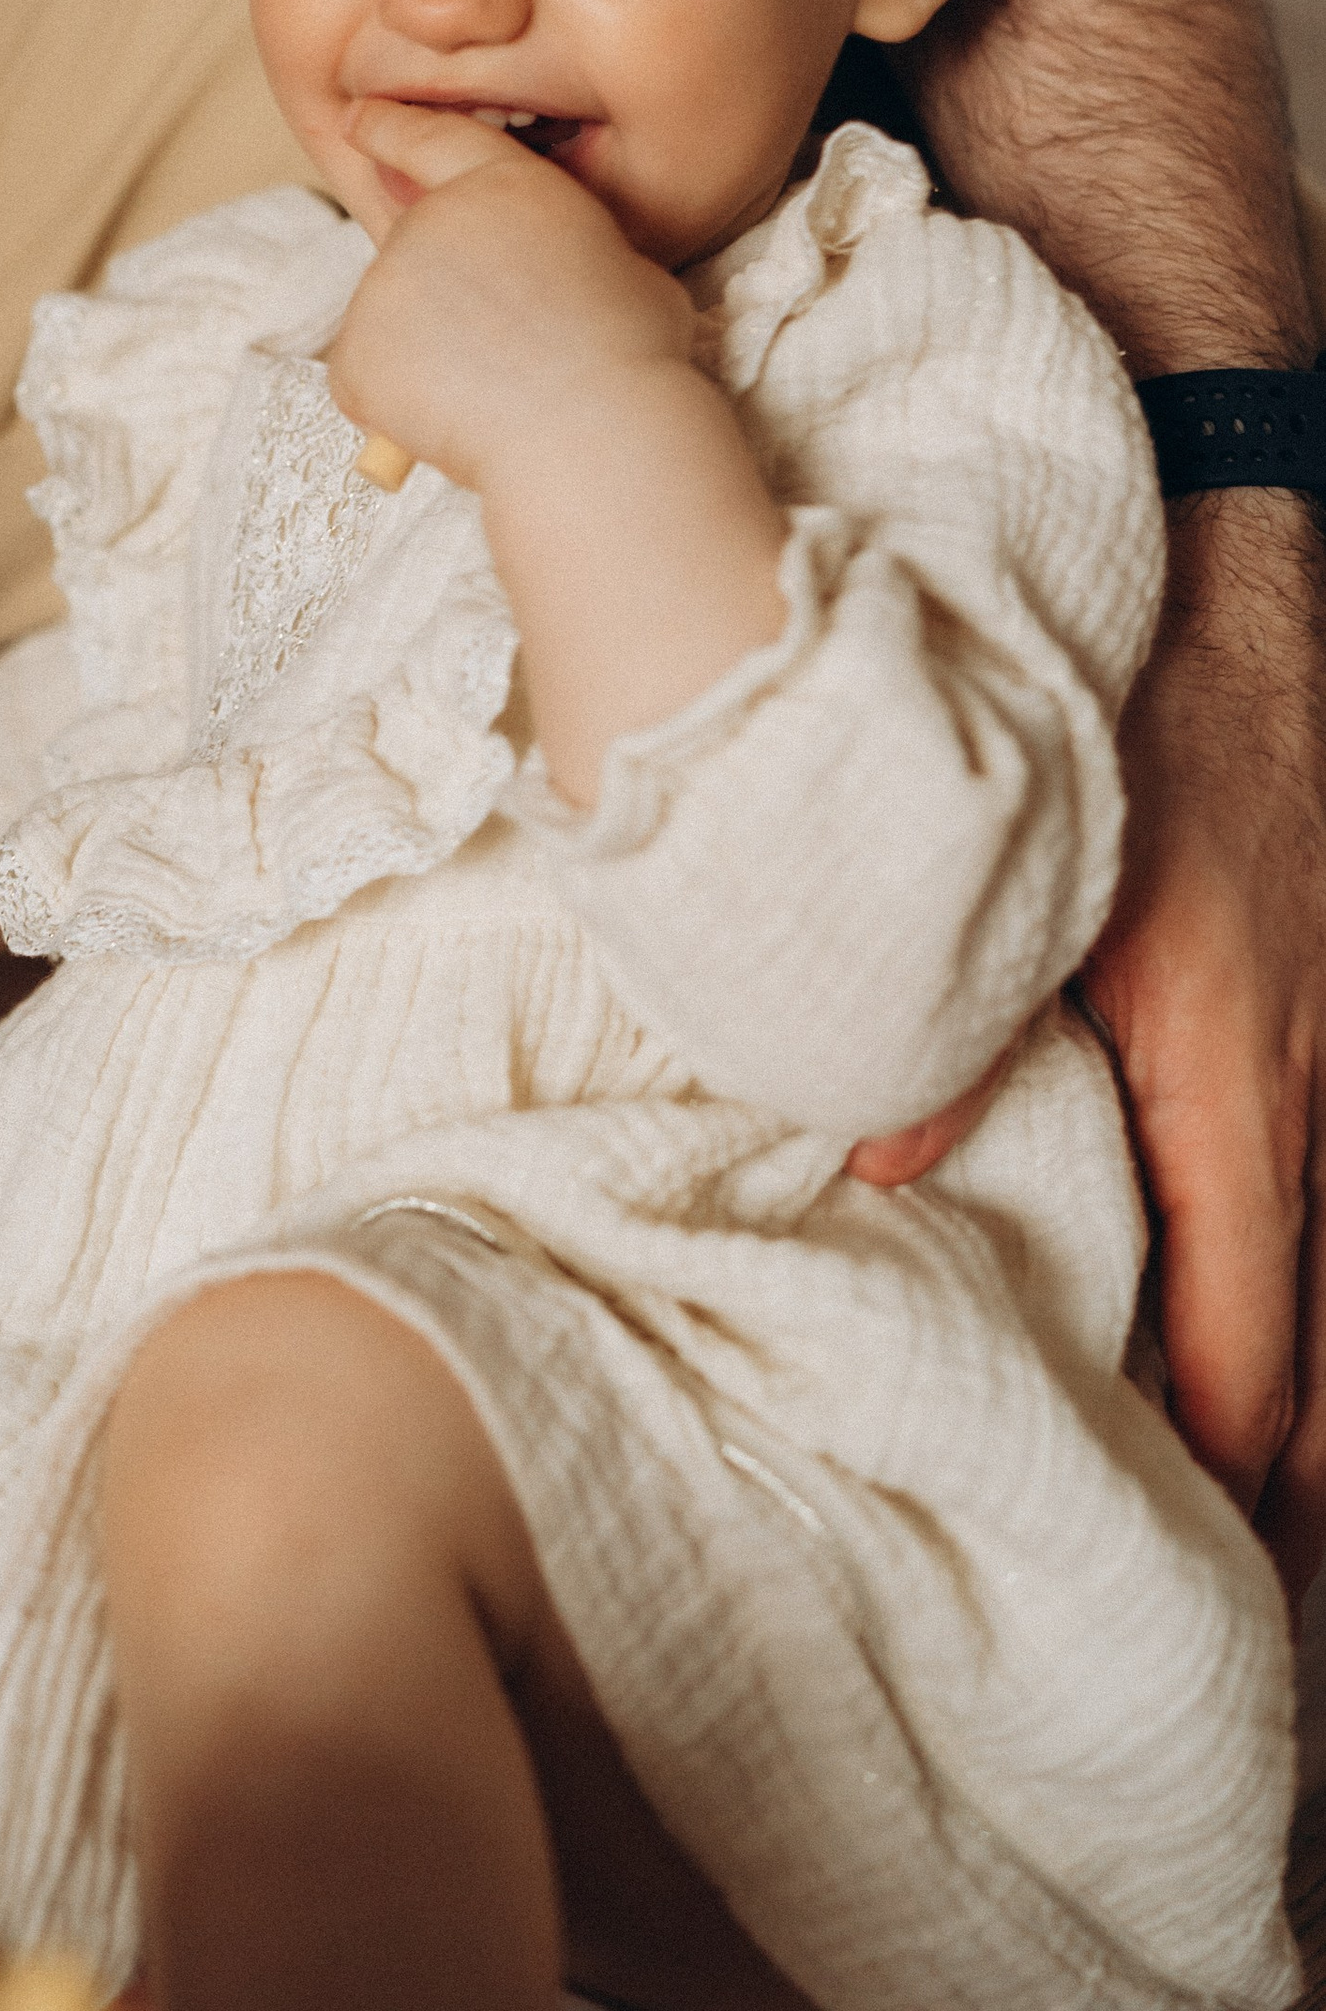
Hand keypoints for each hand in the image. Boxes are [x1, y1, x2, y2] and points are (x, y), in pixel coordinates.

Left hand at [326, 100, 690, 489]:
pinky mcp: (355, 351)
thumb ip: (559, 246)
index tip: (358, 120)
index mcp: (504, 182)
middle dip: (447, 294)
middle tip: (508, 352)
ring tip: (498, 393)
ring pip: (393, 321)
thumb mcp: (620, 260)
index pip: (431, 138)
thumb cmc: (633, 353)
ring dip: (429, 354)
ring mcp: (384, 282)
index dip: (391, 127)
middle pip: (417, 249)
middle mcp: (432, 217)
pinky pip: (369, 380)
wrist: (595, 429)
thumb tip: (548, 271)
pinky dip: (400, 406)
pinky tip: (459, 421)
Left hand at [839, 491, 1325, 1592]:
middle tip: (1244, 1575)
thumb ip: (951, 1021)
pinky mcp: (1320, 1000)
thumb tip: (868, 1165)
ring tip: (1259, 1498)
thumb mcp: (1032, 869)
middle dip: (1290, 1455)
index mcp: (1234, 1071)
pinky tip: (1249, 1305)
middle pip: (1322, 1327)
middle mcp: (1311, 1080)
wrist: (1242, 573)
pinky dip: (1288, 1266)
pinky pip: (1313, 1178)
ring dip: (1295, 1372)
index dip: (1230, 1446)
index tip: (1199, 1540)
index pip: (1256, 1323)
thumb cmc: (1135, 717)